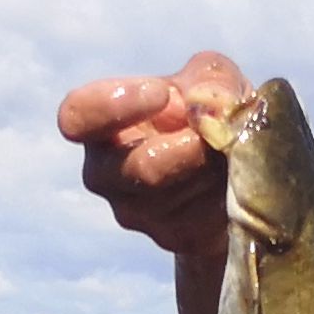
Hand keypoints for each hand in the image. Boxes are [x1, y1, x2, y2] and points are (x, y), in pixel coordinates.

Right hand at [56, 50, 248, 257]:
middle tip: (217, 131)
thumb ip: (209, 78)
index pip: (76, 118)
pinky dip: (228, 191)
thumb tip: (207, 106)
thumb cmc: (207, 111)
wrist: (236, 168)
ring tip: (230, 146)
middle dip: (190, 147)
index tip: (160, 93)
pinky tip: (233, 175)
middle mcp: (105, 174)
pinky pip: (204, 214)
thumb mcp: (212, 77)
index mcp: (99, 125)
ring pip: (180, 193)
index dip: (113, 106)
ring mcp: (134, 212)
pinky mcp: (171, 237)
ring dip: (215, 166)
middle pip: (142, 168)